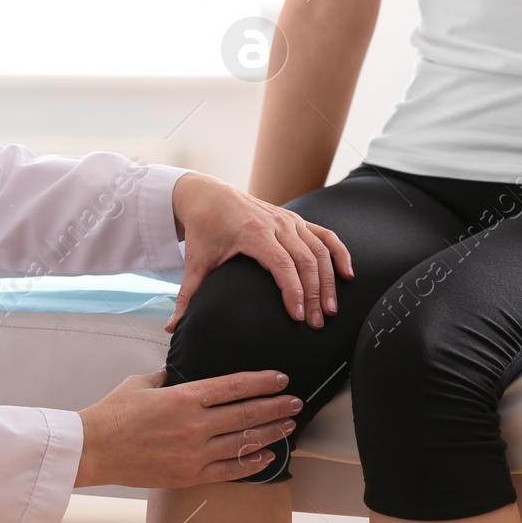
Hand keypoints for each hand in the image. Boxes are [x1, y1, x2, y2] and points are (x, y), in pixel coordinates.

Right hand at [74, 368, 301, 487]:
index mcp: (183, 396)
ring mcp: (194, 452)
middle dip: (276, 406)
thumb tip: (178, 372)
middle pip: (246, 413)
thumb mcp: (140, 383)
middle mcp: (194, 424)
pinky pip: (229, 470)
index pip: (234, 386)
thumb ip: (166, 377)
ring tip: (289, 426)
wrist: (93, 450)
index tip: (280, 378)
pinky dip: (251, 463)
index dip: (262, 382)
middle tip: (296, 402)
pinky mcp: (189, 475)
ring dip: (270, 432)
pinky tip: (267, 456)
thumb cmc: (113, 413)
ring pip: (243, 441)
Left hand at [167, 172, 352, 332]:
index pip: (281, 264)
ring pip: (319, 249)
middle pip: (305, 260)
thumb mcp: (195, 261)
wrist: (208, 194)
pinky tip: (348, 275)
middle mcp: (276, 223)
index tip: (298, 316)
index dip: (293, 291)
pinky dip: (339, 253)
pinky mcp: (296, 220)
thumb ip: (187, 296)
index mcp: (252, 232)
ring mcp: (289, 219)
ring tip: (331, 308)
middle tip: (317, 323)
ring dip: (329, 279)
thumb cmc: (203, 228)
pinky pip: (325, 235)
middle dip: (315, 293)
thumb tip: (173, 328)